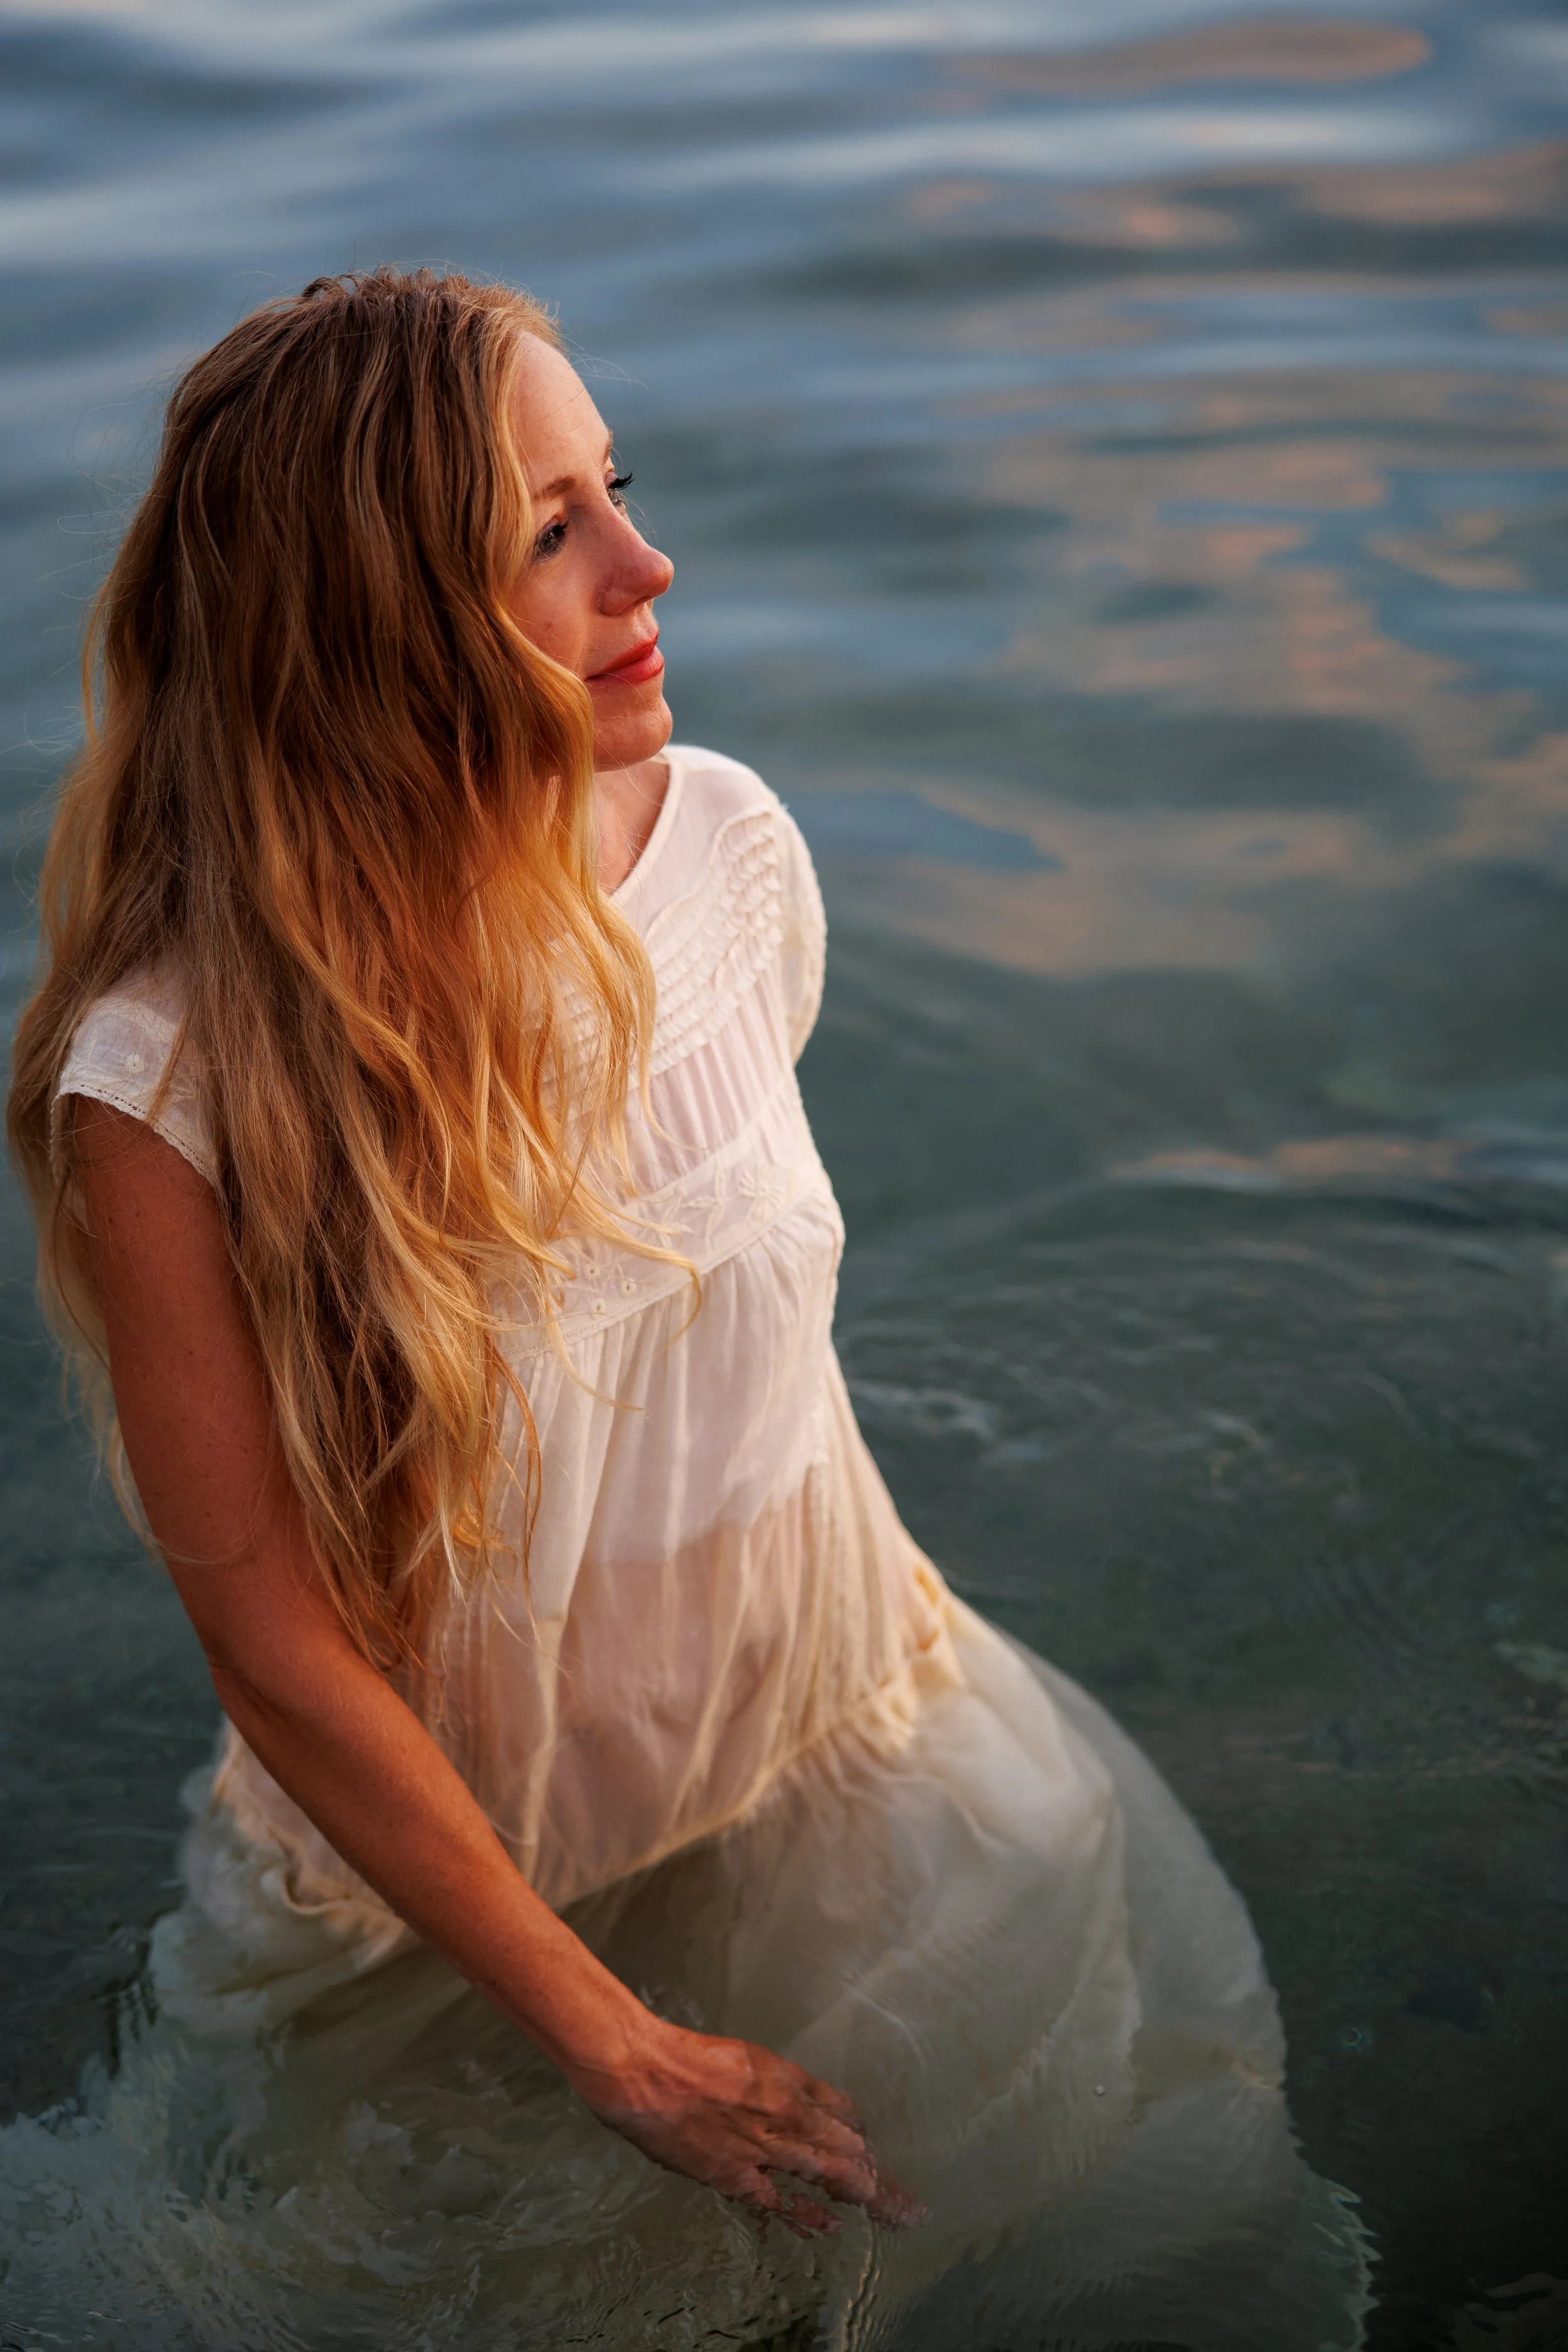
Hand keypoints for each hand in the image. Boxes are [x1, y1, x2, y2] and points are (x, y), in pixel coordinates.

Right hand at [566, 2015, 923, 2237]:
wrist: (645, 2070)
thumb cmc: (689, 2057)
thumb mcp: (747, 2058)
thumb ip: (777, 2083)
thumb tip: (802, 2103)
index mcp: (787, 2079)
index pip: (843, 2109)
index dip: (860, 2131)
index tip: (870, 2146)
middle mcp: (785, 2113)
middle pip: (846, 2148)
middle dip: (878, 2178)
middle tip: (908, 2203)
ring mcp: (763, 2147)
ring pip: (825, 2174)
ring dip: (860, 2196)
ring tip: (888, 2215)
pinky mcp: (734, 2175)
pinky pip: (778, 2203)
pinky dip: (804, 2217)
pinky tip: (828, 2229)